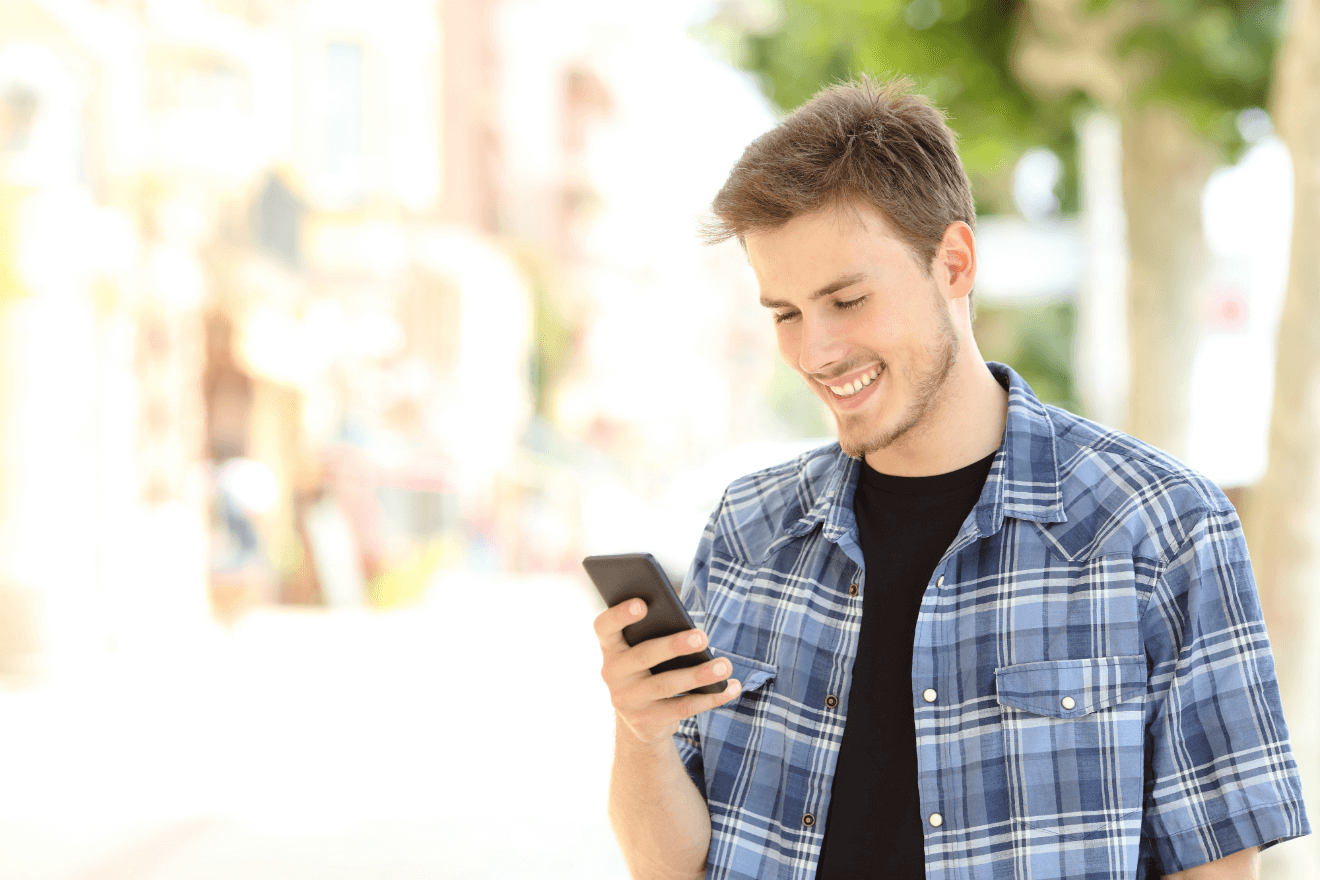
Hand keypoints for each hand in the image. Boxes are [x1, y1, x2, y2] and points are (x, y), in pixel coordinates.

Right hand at [595, 598, 742, 744]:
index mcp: (611, 648)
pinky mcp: (647, 721)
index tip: (642, 604)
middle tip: (702, 637)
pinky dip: (710, 698)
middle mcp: (613, 674)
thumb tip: (692, 630)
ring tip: (724, 665)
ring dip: (699, 674)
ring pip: (666, 685)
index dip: (620, 614)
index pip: (604, 626)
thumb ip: (653, 635)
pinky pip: (682, 708)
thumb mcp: (641, 652)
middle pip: (643, 655)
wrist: (639, 720)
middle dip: (674, 645)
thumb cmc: (648, 669)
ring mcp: (628, 700)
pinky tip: (730, 688)